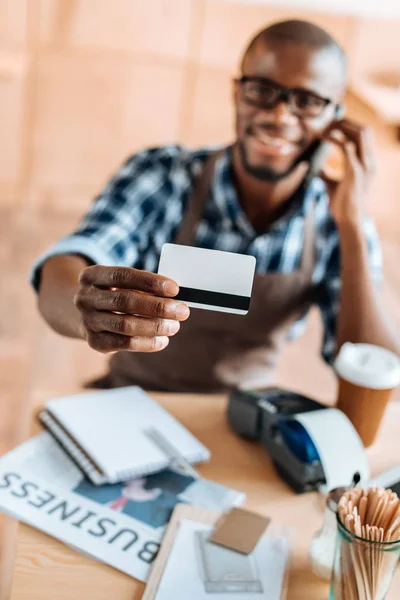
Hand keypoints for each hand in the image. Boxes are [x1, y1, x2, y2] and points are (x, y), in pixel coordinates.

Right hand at [74, 266, 189, 353]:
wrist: (83, 315)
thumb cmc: (113, 293)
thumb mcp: (121, 283)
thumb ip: (143, 287)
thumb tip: (174, 296)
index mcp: (91, 276)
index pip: (122, 276)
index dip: (149, 282)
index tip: (174, 289)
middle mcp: (84, 298)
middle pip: (124, 301)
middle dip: (157, 307)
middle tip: (182, 311)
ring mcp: (87, 321)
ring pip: (125, 325)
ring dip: (154, 326)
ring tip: (174, 326)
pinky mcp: (93, 342)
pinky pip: (124, 343)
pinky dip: (147, 343)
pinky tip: (162, 340)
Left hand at [322, 119, 376, 227]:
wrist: (347, 219)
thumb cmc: (341, 203)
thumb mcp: (332, 184)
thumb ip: (327, 173)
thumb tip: (318, 167)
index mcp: (367, 163)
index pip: (363, 136)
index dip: (349, 126)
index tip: (332, 125)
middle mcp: (369, 161)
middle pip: (364, 130)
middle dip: (347, 122)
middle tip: (328, 122)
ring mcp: (364, 165)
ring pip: (359, 134)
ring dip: (343, 127)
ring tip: (327, 127)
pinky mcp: (355, 171)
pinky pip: (347, 147)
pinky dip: (336, 139)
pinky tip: (324, 137)